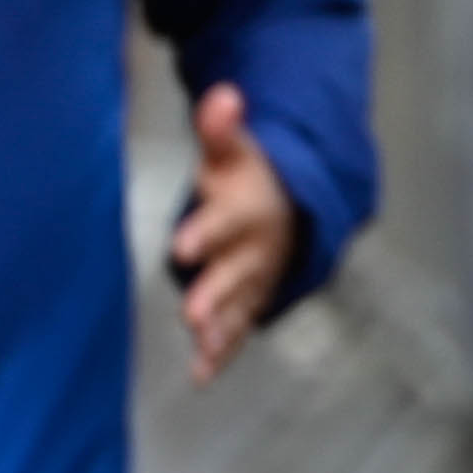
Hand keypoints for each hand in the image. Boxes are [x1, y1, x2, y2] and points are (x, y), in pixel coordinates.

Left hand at [170, 82, 299, 383]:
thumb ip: (220, 128)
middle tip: (191, 313)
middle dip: (214, 293)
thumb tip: (221, 96)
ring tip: (201, 347)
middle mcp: (253, 250)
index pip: (226, 220)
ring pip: (239, 306)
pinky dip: (223, 352)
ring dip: (221, 329)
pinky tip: (202, 375)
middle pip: (234, 273)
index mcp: (246, 210)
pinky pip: (239, 329)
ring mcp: (254, 279)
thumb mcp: (233, 150)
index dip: (205, 232)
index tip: (182, 246)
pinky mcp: (249, 302)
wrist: (289, 203)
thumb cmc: (247, 178)